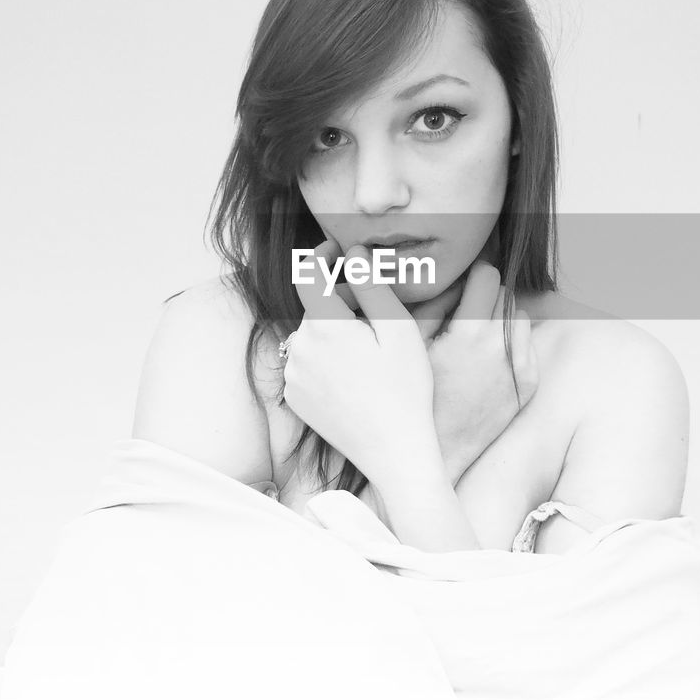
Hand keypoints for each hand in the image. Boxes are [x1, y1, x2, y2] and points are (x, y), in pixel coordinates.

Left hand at [282, 238, 439, 486]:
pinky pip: (306, 363)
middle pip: (314, 305)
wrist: (394, 451)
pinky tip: (356, 372)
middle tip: (376, 307)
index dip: (322, 254)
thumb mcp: (398, 327)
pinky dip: (326, 356)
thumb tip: (352, 251)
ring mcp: (294, 376)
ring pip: (311, 334)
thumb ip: (370, 282)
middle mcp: (300, 347)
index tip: (339, 248)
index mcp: (324, 325)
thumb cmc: (405, 388)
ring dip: (333, 328)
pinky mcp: (296, 398)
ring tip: (370, 346)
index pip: (308, 272)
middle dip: (339, 298)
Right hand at [412, 261, 539, 485]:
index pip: (487, 276)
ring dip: (500, 319)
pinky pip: (528, 346)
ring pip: (520, 318)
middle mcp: (501, 348)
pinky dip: (512, 345)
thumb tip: (451, 277)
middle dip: (485, 296)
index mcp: (470, 334)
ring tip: (474, 337)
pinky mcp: (529, 385)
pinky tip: (487, 359)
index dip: (472, 274)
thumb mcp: (411, 344)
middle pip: (504, 294)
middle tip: (463, 312)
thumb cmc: (415, 396)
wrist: (438, 450)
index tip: (463, 282)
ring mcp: (519, 368)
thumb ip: (432, 302)